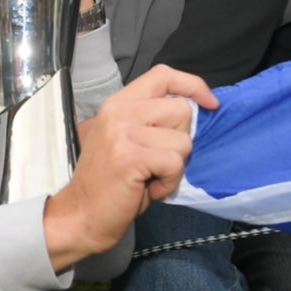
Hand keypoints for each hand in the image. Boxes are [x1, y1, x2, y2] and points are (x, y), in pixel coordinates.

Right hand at [45, 65, 218, 269]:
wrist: (81, 216)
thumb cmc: (110, 184)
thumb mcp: (128, 141)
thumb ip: (152, 122)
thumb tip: (195, 113)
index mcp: (118, 104)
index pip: (163, 74)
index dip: (192, 85)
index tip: (209, 104)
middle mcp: (118, 112)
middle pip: (181, 109)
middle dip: (181, 140)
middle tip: (159, 162)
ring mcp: (121, 133)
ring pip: (183, 140)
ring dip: (176, 166)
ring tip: (152, 178)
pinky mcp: (129, 157)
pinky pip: (174, 163)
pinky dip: (170, 182)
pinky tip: (151, 190)